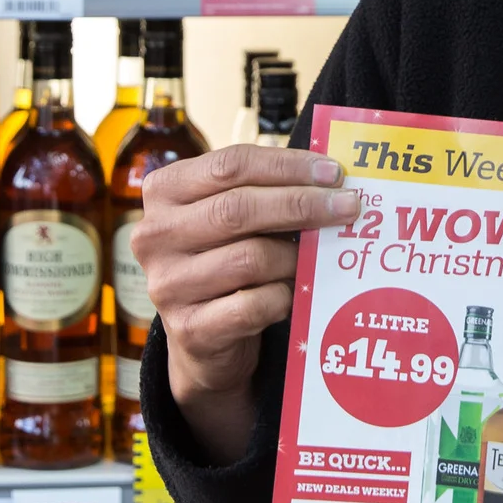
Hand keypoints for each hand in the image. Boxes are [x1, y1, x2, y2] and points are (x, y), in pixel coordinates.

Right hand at [134, 144, 359, 461]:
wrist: (202, 337)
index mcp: (164, 191)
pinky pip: (253, 305)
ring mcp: (168, 284)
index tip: (332, 172)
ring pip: (250, 258)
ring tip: (317, 256)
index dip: (286, 166)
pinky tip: (294, 293)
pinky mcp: (189, 328)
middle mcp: (155, 235)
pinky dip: (282, 296)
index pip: (229, 165)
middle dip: (301, 204)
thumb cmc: (222, 260)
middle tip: (347, 206)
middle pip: (238, 208)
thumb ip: (263, 193)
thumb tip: (330, 181)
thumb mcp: (230, 218)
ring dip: (294, 256)